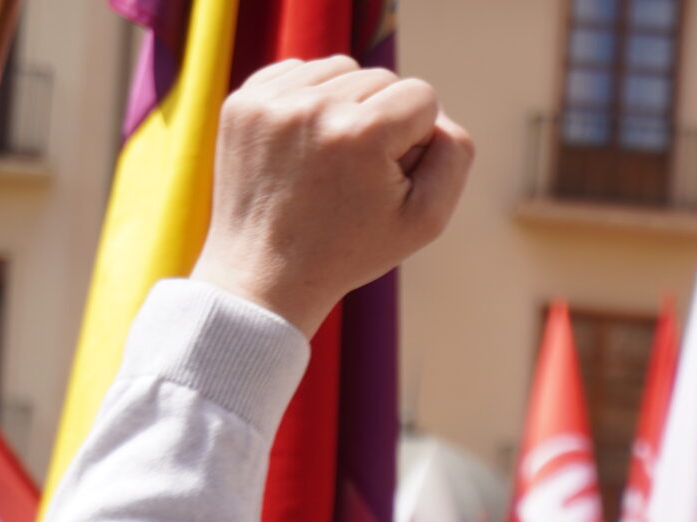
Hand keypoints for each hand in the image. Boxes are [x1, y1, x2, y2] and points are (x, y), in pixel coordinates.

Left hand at [191, 57, 474, 337]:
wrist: (265, 276)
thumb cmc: (350, 251)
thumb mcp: (426, 219)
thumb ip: (455, 154)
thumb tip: (439, 114)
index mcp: (361, 134)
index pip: (422, 97)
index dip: (416, 141)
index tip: (387, 179)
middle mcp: (312, 107)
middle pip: (382, 78)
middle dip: (381, 122)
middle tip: (355, 178)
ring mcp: (270, 102)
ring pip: (341, 70)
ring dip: (347, 106)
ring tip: (331, 159)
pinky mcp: (242, 103)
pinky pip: (298, 73)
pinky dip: (309, 102)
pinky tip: (302, 147)